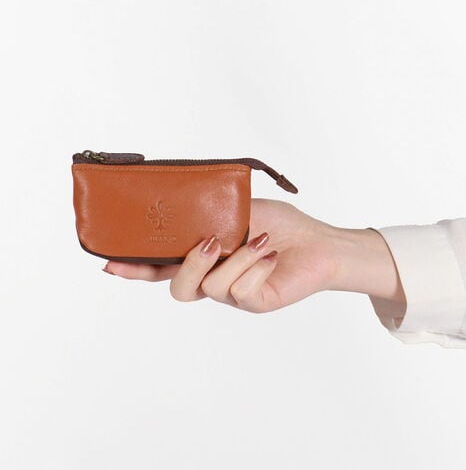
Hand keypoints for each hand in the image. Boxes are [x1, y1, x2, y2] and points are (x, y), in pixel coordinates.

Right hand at [104, 198, 340, 312]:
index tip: (109, 263)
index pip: (163, 267)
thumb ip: (209, 210)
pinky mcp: (255, 303)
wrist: (318, 242)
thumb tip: (181, 199)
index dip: (136, 267)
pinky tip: (272, 256)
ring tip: (260, 242)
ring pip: (212, 286)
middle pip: (179, 289)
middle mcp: (214, 279)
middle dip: (189, 264)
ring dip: (236, 258)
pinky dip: (257, 266)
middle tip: (210, 242)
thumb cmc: (280, 225)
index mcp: (204, 257)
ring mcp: (233, 294)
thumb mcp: (238, 209)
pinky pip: (241, 290)